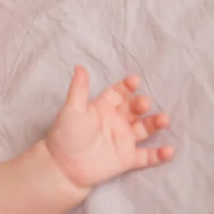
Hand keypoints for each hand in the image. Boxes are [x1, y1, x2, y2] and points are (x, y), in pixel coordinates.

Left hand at [45, 66, 173, 187]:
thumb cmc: (65, 134)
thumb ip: (78, 89)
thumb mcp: (72, 109)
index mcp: (102, 107)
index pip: (118, 93)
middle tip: (144, 103)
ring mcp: (123, 139)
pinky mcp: (128, 158)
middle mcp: (116, 121)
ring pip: (144, 129)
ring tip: (164, 119)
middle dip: (141, 104)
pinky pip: (147, 156)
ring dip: (155, 124)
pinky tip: (169, 150)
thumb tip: (79, 66)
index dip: (126, 86)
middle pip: (134, 109)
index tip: (134, 80)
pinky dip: (159, 154)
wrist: (63, 166)